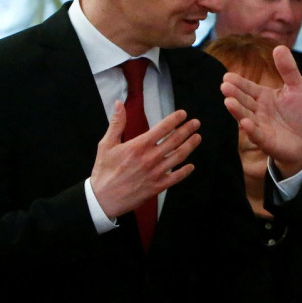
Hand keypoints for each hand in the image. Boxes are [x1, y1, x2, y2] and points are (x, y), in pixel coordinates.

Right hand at [89, 102, 200, 217]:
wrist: (103, 198)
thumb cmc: (104, 171)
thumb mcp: (106, 145)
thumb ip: (116, 123)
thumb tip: (119, 104)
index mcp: (138, 146)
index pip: (162, 128)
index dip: (175, 119)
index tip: (183, 114)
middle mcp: (150, 158)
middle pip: (174, 140)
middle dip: (187, 130)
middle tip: (196, 123)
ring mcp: (156, 173)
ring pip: (178, 156)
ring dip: (190, 146)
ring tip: (198, 137)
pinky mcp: (158, 186)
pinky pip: (176, 177)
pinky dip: (185, 171)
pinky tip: (191, 166)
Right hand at [221, 45, 301, 176]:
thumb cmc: (298, 114)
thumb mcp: (297, 88)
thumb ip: (288, 69)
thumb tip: (279, 46)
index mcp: (263, 96)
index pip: (248, 87)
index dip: (238, 82)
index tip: (227, 76)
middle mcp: (257, 110)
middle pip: (244, 101)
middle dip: (234, 94)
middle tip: (224, 86)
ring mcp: (260, 126)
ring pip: (246, 116)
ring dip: (237, 110)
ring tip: (228, 102)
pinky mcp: (266, 141)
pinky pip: (257, 134)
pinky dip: (251, 129)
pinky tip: (245, 123)